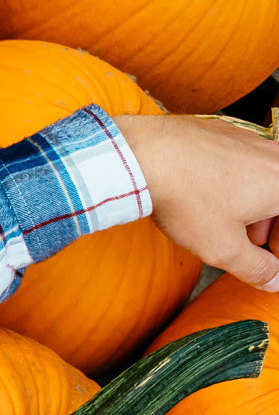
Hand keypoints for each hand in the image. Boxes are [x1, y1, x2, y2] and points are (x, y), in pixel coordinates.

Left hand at [115, 112, 278, 290]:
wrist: (148, 154)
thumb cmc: (189, 200)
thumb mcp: (224, 248)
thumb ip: (256, 268)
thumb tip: (274, 281)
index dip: (278, 246)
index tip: (268, 260)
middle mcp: (275, 158)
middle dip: (270, 228)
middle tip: (252, 246)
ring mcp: (254, 141)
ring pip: (264, 180)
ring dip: (252, 208)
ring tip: (226, 227)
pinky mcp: (229, 133)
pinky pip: (243, 164)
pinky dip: (235, 185)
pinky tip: (207, 199)